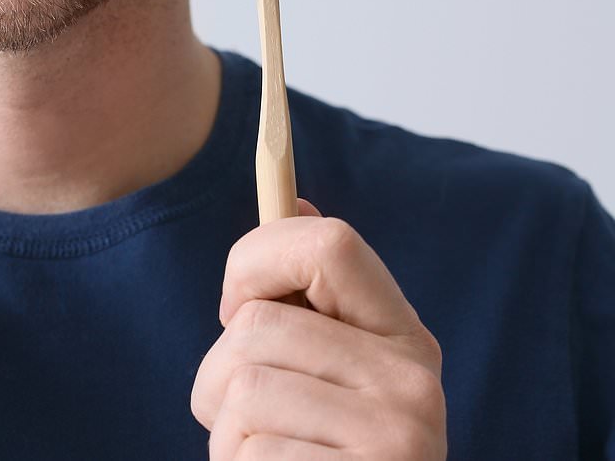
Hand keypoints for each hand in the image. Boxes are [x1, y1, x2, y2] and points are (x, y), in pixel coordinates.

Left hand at [191, 200, 446, 459]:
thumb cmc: (325, 450)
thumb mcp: (333, 370)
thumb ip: (313, 298)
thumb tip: (292, 196)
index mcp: (404, 337)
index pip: (330, 244)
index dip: (255, 260)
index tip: (236, 304)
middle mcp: (412, 381)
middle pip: (255, 326)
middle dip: (218, 373)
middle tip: (248, 415)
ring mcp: (392, 438)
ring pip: (239, 387)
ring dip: (223, 431)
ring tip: (265, 456)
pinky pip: (242, 451)